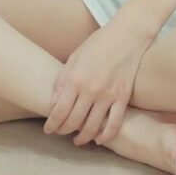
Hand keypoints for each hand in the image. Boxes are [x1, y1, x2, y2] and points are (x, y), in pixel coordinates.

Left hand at [43, 18, 152, 146]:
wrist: (127, 34)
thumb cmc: (98, 43)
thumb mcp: (75, 56)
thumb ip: (62, 80)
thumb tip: (54, 104)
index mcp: (75, 78)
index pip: (59, 111)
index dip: (51, 125)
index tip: (48, 129)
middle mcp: (90, 89)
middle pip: (73, 122)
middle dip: (63, 131)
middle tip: (61, 132)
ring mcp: (108, 95)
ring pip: (92, 128)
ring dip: (82, 138)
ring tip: (77, 139)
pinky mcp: (122, 97)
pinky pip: (113, 124)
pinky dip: (105, 136)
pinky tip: (99, 139)